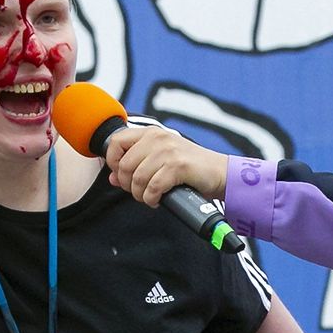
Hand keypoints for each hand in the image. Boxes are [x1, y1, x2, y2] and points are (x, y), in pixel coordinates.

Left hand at [105, 123, 229, 204]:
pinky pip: (152, 188)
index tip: (122, 175)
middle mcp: (157, 138)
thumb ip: (135, 165)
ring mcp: (168, 151)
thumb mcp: (160, 160)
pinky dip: (151, 199)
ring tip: (149, 196)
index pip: (116, 142)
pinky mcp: (177, 166)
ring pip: (137, 178)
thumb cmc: (189, 167)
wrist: (219, 172)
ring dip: (140, 195)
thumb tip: (113, 178)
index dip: (112, 162)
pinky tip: (158, 199)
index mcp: (150, 133)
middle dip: (128, 185)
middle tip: (139, 191)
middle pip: (124, 165)